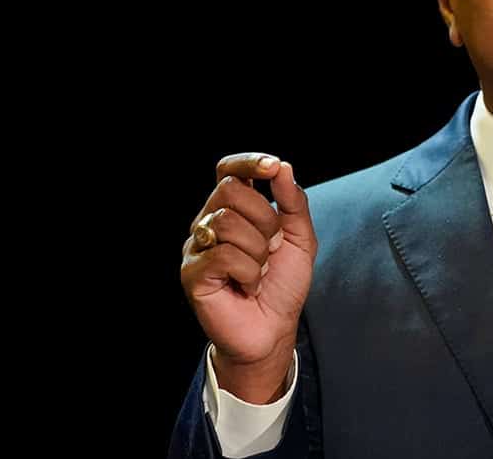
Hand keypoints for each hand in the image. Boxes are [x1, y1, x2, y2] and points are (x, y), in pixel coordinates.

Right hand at [180, 152, 316, 401]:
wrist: (274, 328)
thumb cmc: (282, 283)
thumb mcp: (299, 238)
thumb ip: (293, 201)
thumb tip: (282, 168)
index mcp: (233, 210)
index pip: (229, 171)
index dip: (248, 163)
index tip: (272, 167)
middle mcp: (209, 223)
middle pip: (231, 190)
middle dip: (264, 217)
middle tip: (271, 247)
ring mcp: (197, 247)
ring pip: (228, 222)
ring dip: (258, 250)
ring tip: (260, 271)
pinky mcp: (192, 273)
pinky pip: (224, 255)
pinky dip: (249, 272)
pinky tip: (248, 285)